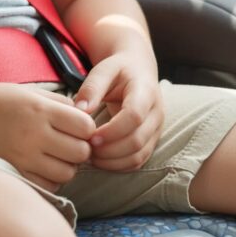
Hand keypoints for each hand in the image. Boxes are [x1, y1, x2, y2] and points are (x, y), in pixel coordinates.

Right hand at [0, 83, 94, 190]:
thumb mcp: (26, 92)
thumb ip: (58, 104)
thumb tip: (85, 119)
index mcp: (39, 109)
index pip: (85, 126)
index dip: (86, 128)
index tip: (76, 127)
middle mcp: (33, 134)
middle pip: (80, 152)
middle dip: (80, 148)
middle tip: (67, 143)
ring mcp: (22, 157)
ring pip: (67, 173)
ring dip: (66, 166)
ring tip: (54, 155)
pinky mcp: (13, 173)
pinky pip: (48, 186)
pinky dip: (50, 179)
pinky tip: (41, 166)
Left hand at [73, 51, 164, 171]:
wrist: (138, 72)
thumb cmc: (118, 70)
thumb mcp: (104, 70)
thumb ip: (91, 88)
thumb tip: (79, 110)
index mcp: (146, 91)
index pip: (134, 116)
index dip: (112, 130)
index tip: (90, 136)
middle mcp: (156, 113)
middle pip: (137, 141)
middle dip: (109, 150)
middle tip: (85, 148)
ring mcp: (156, 129)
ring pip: (138, 155)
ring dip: (112, 161)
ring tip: (89, 156)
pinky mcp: (151, 141)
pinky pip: (138, 161)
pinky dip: (118, 166)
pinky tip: (99, 160)